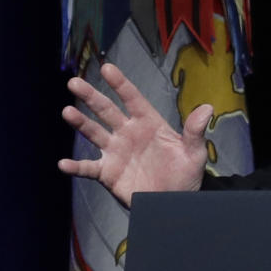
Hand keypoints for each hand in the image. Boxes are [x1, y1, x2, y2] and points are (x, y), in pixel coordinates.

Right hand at [58, 62, 213, 207]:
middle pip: (107, 111)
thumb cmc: (186, 174)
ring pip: (94, 133)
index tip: (107, 68)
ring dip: (81, 123)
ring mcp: (116, 152)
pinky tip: (64, 163)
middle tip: (74, 82)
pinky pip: (89, 168)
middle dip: (91, 96)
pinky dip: (76, 166)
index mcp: (149, 123)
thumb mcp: (194, 153)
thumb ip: (195, 131)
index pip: (132, 99)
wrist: (174, 203)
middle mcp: (129, 133)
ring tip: (67, 112)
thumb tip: (207, 108)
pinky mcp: (108, 173)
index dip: (120, 83)